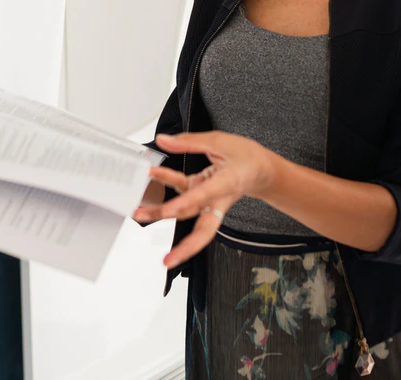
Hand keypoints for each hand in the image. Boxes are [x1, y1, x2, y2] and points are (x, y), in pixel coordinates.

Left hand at [132, 131, 277, 268]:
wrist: (261, 169)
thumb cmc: (246, 157)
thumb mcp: (219, 141)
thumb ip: (189, 142)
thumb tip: (164, 141)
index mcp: (227, 182)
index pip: (205, 196)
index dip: (186, 203)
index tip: (168, 210)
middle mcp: (218, 199)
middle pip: (203, 230)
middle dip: (185, 246)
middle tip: (166, 260)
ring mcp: (210, 202)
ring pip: (188, 216)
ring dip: (163, 215)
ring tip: (140, 214)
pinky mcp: (202, 197)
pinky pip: (184, 197)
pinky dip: (167, 188)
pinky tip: (153, 178)